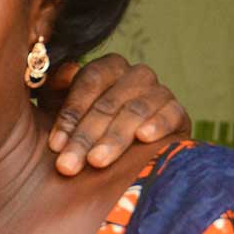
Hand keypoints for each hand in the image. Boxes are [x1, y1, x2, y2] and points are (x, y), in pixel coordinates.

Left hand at [38, 54, 190, 175]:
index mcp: (107, 68)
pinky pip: (171, 114)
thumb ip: (56, 90)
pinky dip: (157, 124)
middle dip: (85, 136)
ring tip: (96, 162)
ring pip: (135, 111)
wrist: (128, 161)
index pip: (89, 82)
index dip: (71, 114)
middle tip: (68, 165)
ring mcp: (159, 92)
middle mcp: (135, 75)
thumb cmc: (86, 130)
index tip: (54, 145)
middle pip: (109, 102)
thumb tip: (65, 71)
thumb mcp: (62, 111)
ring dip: (114, 138)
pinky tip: (143, 137)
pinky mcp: (179, 113)